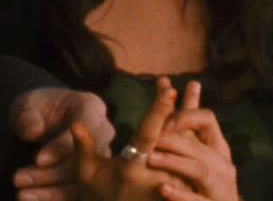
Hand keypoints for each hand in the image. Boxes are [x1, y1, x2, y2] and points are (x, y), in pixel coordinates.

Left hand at [8, 87, 111, 200]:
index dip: (62, 148)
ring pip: (81, 181)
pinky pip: (76, 191)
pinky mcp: (91, 176)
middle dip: (52, 173)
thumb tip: (32, 131)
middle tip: (20, 179)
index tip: (38, 160)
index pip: (84, 129)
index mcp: (91, 107)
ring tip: (22, 194)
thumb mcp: (27, 104)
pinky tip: (29, 199)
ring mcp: (99, 157)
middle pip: (86, 159)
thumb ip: (28, 115)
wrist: (42, 118)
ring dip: (52, 192)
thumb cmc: (38, 107)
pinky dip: (53, 198)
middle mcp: (102, 134)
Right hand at [64, 77, 189, 200]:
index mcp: (132, 170)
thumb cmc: (102, 198)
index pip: (148, 136)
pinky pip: (193, 157)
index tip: (170, 92)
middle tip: (191, 84)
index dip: (159, 113)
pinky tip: (196, 115)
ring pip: (189, 145)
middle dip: (182, 108)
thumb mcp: (87, 176)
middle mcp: (156, 176)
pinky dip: (196, 134)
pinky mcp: (182, 188)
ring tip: (195, 90)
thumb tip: (76, 123)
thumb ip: (83, 149)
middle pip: (175, 136)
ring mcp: (173, 183)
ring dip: (191, 118)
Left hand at [148, 81, 241, 200]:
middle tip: (152, 138)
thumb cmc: (208, 177)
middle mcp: (223, 165)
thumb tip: (181, 82)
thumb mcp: (199, 147)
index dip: (185, 116)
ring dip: (175, 162)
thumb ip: (188, 119)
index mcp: (217, 146)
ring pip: (200, 170)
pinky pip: (198, 200)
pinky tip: (164, 190)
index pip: (207, 119)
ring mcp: (221, 187)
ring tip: (152, 158)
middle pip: (199, 145)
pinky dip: (181, 195)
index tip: (164, 118)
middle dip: (175, 140)